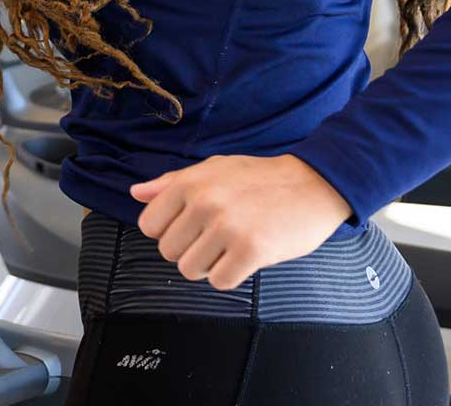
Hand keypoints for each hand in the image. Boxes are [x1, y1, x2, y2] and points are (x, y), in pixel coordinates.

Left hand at [131, 154, 352, 290]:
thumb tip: (136, 193)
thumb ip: (172, 183)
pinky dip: (230, 275)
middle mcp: (205, 204)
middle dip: (189, 249)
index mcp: (190, 183)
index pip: (149, 225)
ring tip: (230, 246)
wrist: (313, 184)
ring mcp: (228, 228)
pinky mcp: (251, 251)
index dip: (168, 230)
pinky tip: (244, 257)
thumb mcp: (214, 169)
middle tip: (216, 236)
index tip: (190, 226)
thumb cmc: (260, 178)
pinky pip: (219, 281)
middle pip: (168, 252)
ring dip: (209, 264)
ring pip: (190, 270)